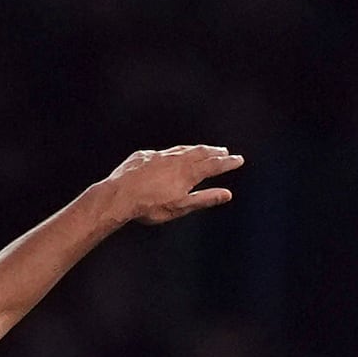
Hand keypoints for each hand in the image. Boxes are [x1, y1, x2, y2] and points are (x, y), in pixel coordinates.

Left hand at [106, 145, 242, 225]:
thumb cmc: (149, 206)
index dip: (228, 163)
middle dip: (214, 152)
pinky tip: (170, 157)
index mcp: (188, 172)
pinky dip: (172, 153)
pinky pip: (161, 153)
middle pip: (200, 152)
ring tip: (202, 150)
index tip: (239, 160)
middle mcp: (176, 159)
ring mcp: (158, 155)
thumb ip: (204, 199)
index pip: (214, 165)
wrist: (118, 196)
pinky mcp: (143, 156)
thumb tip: (227, 194)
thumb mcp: (180, 207)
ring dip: (195, 149)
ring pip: (182, 149)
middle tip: (224, 151)